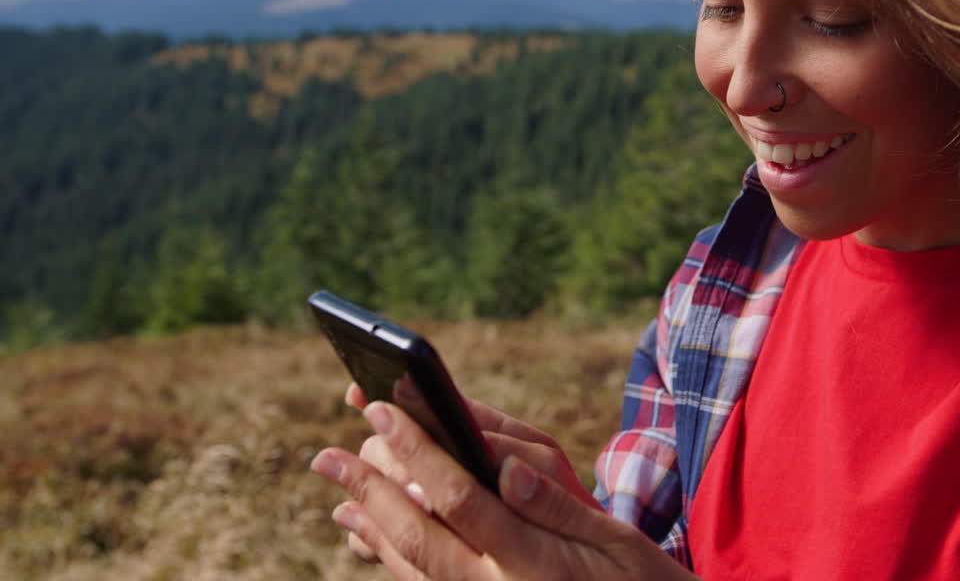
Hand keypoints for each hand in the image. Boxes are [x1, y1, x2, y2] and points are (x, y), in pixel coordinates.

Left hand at [313, 387, 695, 579]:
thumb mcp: (617, 543)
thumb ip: (558, 508)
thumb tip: (505, 470)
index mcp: (535, 563)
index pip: (464, 501)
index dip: (422, 451)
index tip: (387, 407)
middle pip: (420, 533)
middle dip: (372, 486)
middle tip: (330, 450)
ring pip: (411, 561)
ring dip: (367, 517)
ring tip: (334, 479)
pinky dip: (383, 551)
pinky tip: (358, 525)